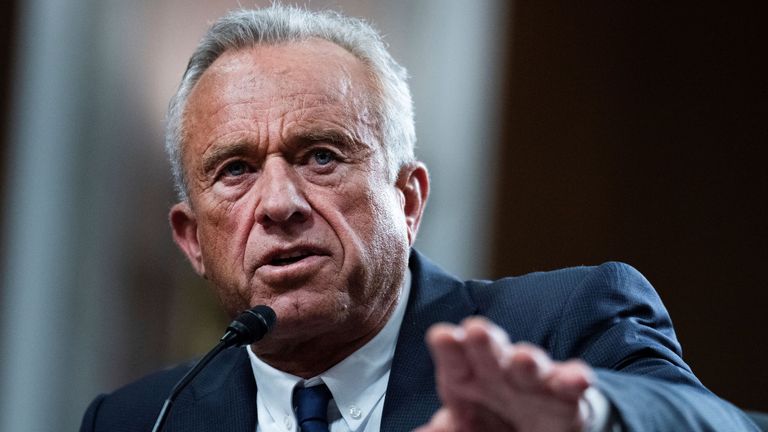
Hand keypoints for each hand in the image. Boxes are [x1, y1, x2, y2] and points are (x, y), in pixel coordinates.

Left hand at [415, 317, 593, 431]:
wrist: (537, 426)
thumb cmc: (491, 419)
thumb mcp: (466, 424)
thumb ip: (449, 427)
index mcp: (467, 377)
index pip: (454, 360)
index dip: (449, 348)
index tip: (441, 335)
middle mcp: (499, 373)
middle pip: (490, 353)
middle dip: (484, 342)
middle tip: (476, 330)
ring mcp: (533, 382)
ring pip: (530, 366)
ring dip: (528, 360)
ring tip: (524, 357)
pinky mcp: (566, 399)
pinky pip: (570, 387)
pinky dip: (574, 379)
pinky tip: (578, 377)